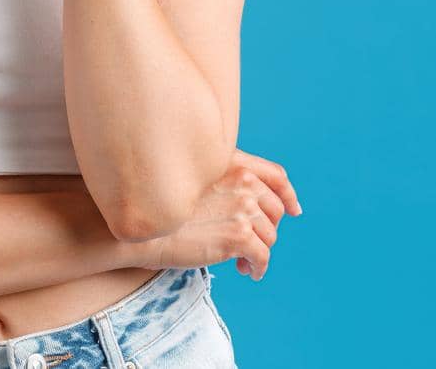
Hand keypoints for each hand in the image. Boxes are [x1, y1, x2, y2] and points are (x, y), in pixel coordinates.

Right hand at [127, 148, 302, 280]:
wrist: (140, 228)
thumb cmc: (159, 208)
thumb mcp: (193, 180)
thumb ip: (221, 181)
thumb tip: (243, 203)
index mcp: (232, 163)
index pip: (275, 175)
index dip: (289, 194)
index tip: (294, 209)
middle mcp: (242, 181)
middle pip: (275, 209)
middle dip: (267, 229)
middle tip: (249, 245)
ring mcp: (243, 207)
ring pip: (270, 236)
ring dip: (259, 251)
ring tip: (241, 261)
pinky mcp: (239, 235)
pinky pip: (262, 256)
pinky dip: (258, 267)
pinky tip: (245, 271)